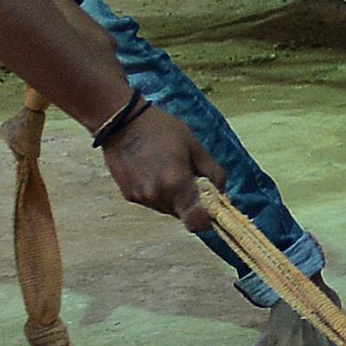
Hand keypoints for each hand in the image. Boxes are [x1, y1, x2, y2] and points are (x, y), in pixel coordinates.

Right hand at [97, 101, 214, 227]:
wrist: (122, 123)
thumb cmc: (162, 130)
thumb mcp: (195, 146)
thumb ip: (212, 172)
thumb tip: (224, 193)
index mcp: (177, 185)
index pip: (196, 222)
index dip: (207, 220)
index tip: (212, 209)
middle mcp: (158, 197)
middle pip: (182, 214)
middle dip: (190, 202)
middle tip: (189, 176)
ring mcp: (141, 198)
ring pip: (167, 208)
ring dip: (173, 197)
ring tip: (169, 169)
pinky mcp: (129, 196)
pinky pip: (151, 202)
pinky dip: (157, 193)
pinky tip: (153, 171)